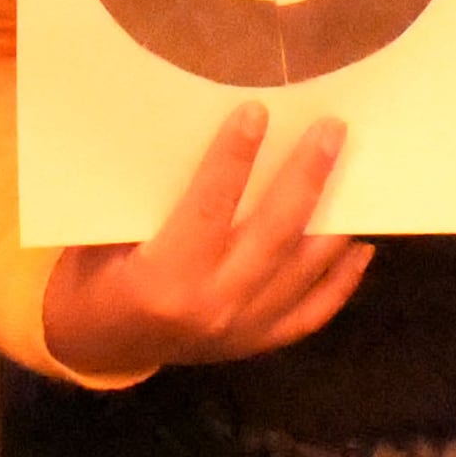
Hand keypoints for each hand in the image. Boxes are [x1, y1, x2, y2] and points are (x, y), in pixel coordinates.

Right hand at [38, 104, 369, 375]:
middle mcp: (211, 306)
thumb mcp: (101, 233)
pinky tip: (360, 245)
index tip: (257, 112)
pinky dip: (341, 280)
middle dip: (306, 177)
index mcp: (163, 278)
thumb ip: (144, 197)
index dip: (233, 158)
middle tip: (330, 130)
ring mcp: (241, 330)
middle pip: (273, 234)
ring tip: (356, 173)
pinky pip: (312, 312)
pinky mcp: (258, 343)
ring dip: (333, 222)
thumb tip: (186, 131)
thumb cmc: (95, 273)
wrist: (96, 345)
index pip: (209, 208)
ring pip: (302, 270)